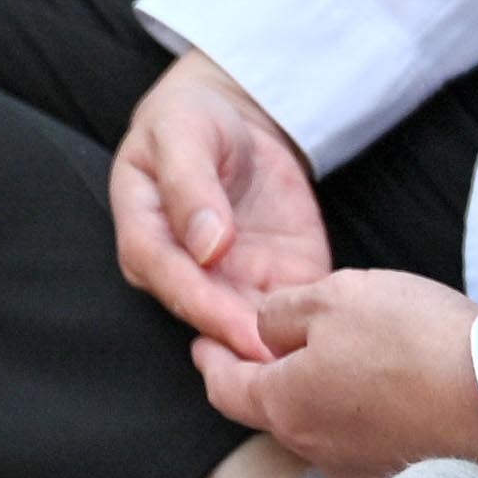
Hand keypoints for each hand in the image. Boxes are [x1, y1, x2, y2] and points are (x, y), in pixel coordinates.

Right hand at [109, 53, 333, 349]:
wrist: (232, 116)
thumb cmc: (190, 119)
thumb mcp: (182, 133)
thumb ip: (189, 185)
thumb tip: (205, 245)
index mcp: (145, 236)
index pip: (169, 280)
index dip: (202, 305)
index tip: (237, 324)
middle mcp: (182, 271)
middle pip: (207, 315)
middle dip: (242, 340)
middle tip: (279, 361)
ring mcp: (227, 280)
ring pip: (247, 326)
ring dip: (274, 344)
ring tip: (308, 356)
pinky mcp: (270, 279)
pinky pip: (288, 311)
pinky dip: (307, 324)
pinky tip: (331, 333)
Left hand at [192, 271, 477, 477]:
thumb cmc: (412, 342)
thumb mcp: (334, 299)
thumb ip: (284, 313)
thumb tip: (264, 332)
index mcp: (284, 404)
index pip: (226, 388)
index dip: (211, 361)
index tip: (202, 344)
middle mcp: (314, 448)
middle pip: (272, 410)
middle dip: (263, 377)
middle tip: (260, 348)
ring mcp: (360, 468)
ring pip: (319, 425)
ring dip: (314, 392)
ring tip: (327, 357)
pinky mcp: (404, 473)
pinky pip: (363, 436)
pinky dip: (357, 408)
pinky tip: (381, 384)